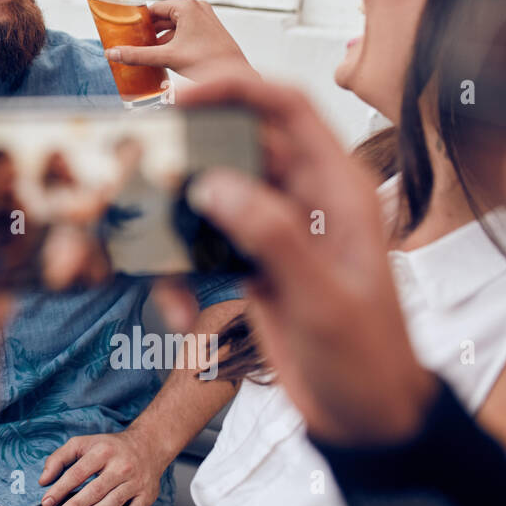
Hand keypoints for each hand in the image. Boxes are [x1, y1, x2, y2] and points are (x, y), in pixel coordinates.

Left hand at [38, 427, 164, 505]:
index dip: (61, 488)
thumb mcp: (83, 443)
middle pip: (96, 488)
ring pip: (114, 500)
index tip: (47, 502)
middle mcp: (120, 466)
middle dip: (76, 505)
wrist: (149, 445)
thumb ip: (59, 458)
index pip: (78, 472)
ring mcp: (135, 481)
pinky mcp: (146, 495)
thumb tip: (43, 480)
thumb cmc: (109, 447)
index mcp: (102, 451)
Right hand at [104, 0, 255, 82]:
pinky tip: (163, 57)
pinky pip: (184, 32)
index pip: (153, 9)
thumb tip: (112, 54)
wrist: (237, 76)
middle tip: (132, 44)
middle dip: (148, 32)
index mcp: (187, 6)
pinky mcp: (209, 30)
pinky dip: (172, 42)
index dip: (138, 21)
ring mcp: (205, 18)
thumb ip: (138, 55)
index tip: (125, 31)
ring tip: (145, 53)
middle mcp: (197, 7)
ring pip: (173, 26)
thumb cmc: (208, 63)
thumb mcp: (167, 57)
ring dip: (160, 39)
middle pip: (163, 18)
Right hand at [178, 75, 436, 444]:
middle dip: (186, 156)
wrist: (364, 418)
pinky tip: (181, 310)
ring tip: (154, 258)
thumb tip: (213, 184)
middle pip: (236, 146)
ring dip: (175, 226)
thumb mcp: (321, 299)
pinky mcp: (250, 262)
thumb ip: (271, 237)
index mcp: (338, 189)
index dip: (236, 88)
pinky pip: (200, 246)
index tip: (181, 97)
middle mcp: (303, 199)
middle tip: (142, 169)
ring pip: (209, 197)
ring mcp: (274, 229)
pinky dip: (180, 273)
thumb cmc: (364, 359)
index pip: (287, 109)